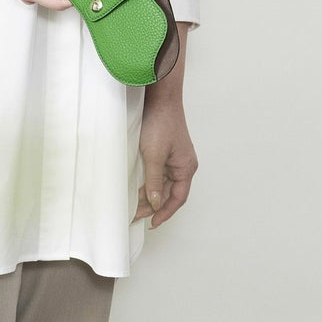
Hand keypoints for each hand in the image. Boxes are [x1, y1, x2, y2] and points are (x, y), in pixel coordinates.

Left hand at [133, 97, 197, 227]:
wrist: (160, 97)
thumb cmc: (161, 122)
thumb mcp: (154, 155)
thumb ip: (155, 181)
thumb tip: (155, 204)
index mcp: (186, 168)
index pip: (177, 199)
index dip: (165, 213)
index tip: (152, 223)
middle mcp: (183, 165)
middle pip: (170, 192)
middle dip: (154, 205)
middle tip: (136, 215)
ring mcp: (175, 158)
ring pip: (163, 183)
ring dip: (150, 194)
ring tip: (135, 204)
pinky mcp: (166, 150)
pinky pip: (159, 172)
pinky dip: (150, 181)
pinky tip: (138, 186)